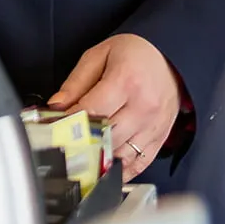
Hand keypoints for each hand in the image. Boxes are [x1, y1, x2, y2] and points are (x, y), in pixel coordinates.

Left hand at [48, 34, 179, 181]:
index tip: (53, 127)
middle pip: (103, 138)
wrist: (171, 54)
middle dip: (80, 142)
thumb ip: (76, 82)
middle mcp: (142, 106)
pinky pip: (138, 165)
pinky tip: (106, 165)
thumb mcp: (101, 55)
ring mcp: (153, 125)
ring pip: (118, 155)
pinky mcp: (161, 137)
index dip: (66, 123)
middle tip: (64, 143)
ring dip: (99, 157)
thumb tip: (55, 108)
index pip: (89, 113)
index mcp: (126, 81)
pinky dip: (120, 170)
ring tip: (83, 153)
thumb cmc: (136, 52)